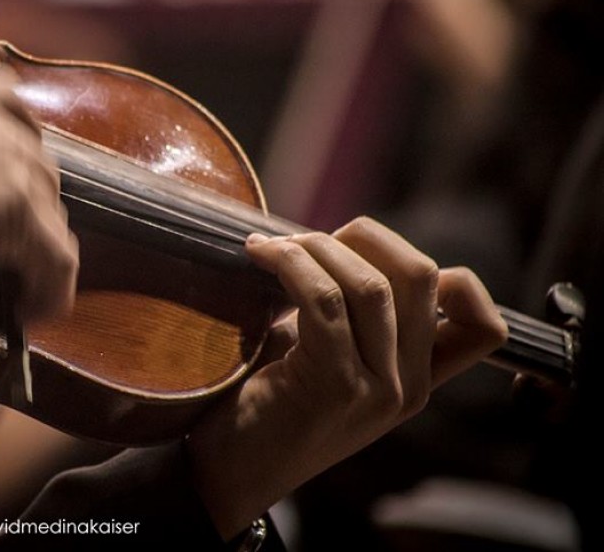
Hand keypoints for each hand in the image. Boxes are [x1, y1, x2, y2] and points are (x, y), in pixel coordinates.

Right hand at [0, 70, 77, 323]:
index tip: (11, 187)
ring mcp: (12, 165)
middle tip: (2, 256)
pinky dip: (50, 289)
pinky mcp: (19, 209)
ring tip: (9, 289)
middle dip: (27, 216)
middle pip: (40, 176)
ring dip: (34, 253)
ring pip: (50, 218)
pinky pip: (57, 258)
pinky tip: (28, 311)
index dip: (17, 156)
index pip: (14, 109)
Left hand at [186, 217, 506, 538]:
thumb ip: (350, 315)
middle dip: (364, 237)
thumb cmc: (266, 404)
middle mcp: (409, 389)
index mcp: (417, 381)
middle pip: (423, 277)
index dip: (448, 275)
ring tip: (274, 248)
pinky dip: (290, 264)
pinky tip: (259, 255)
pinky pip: (323, 301)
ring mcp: (377, 391)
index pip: (481, 325)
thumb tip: (339, 240)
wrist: (227, 471)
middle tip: (309, 240)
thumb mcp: (324, 357)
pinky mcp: (334, 387)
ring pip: (371, 284)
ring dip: (317, 247)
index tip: (377, 258)